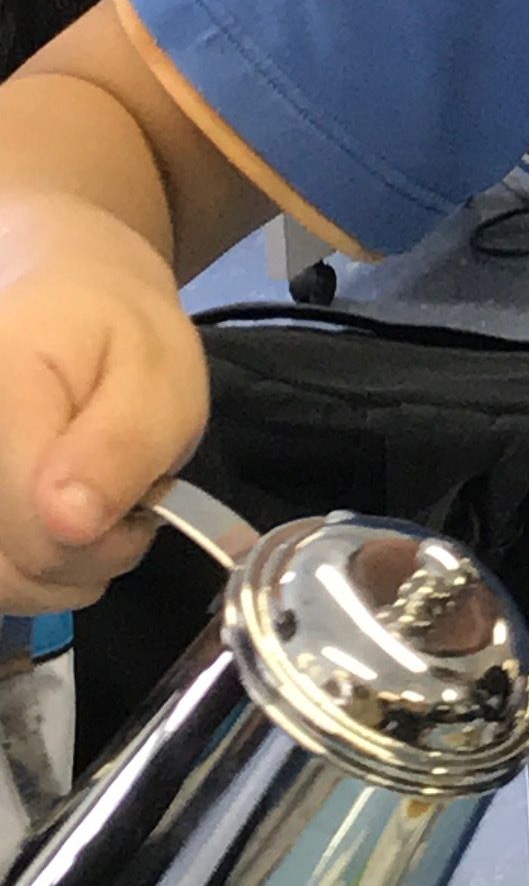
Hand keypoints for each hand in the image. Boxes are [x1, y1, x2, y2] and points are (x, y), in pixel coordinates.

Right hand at [0, 194, 207, 613]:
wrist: (66, 303)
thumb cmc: (119, 335)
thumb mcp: (155, 376)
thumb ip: (119, 446)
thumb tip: (68, 526)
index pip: (41, 530)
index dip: (104, 538)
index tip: (144, 498)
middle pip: (11, 567)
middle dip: (87, 555)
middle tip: (127, 498)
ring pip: (0, 582)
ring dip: (62, 567)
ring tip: (94, 499)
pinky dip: (33, 567)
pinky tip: (58, 518)